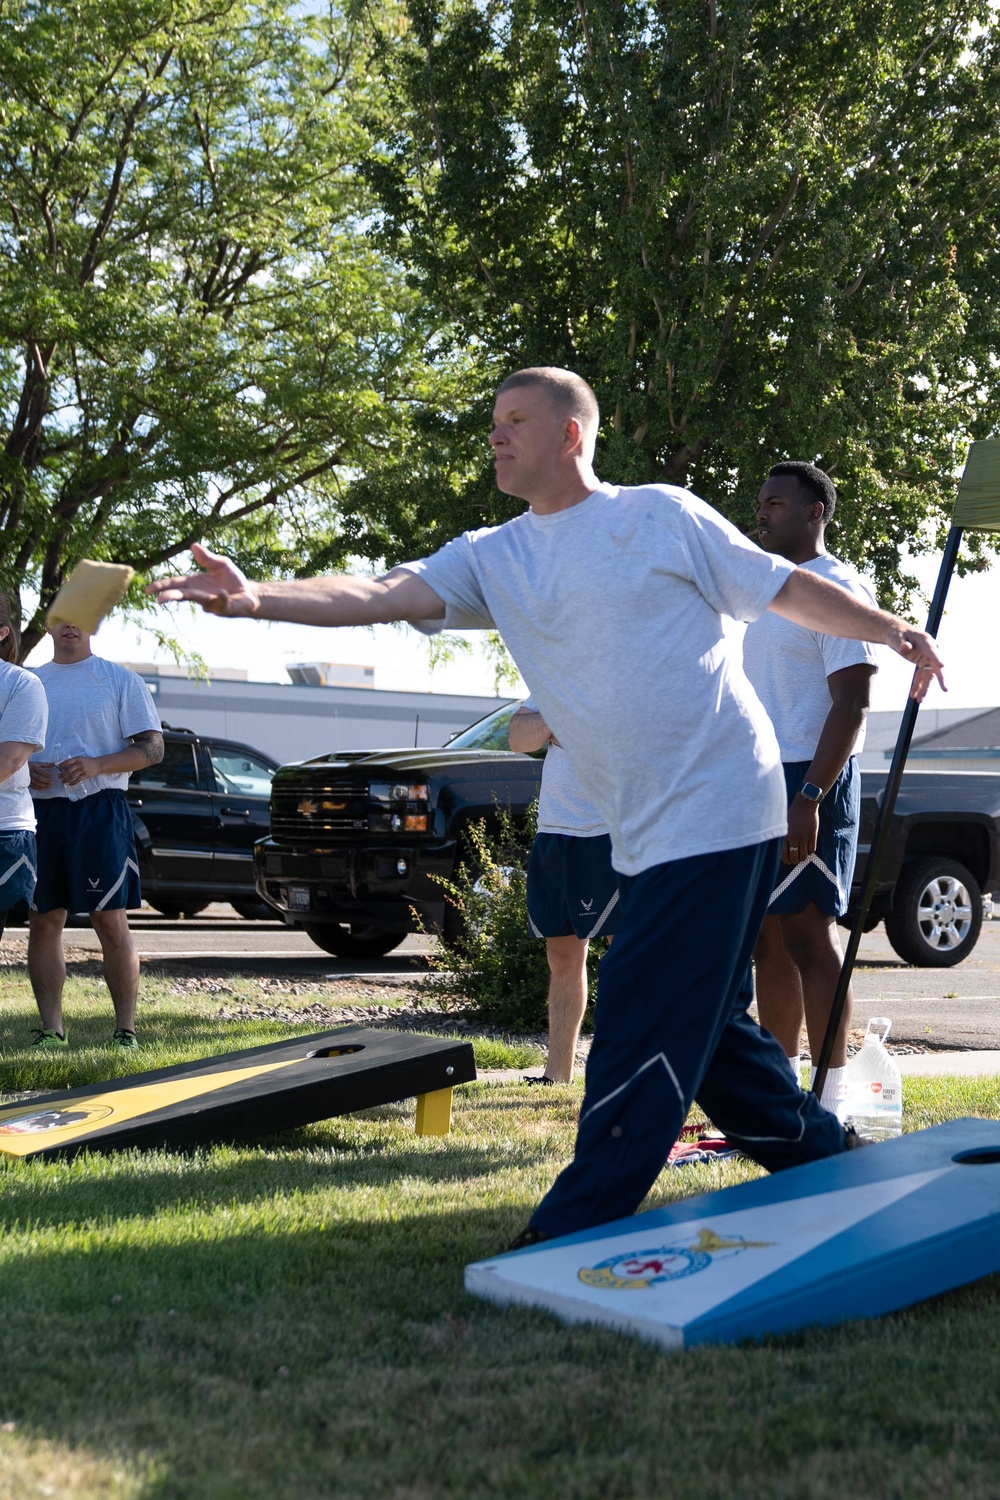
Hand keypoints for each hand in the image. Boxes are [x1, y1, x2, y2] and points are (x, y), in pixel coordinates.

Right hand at [29, 762, 54, 789]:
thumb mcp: (38, 764)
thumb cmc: (32, 766)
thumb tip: (53, 764)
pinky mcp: (27, 782)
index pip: (41, 771)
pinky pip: (33, 786)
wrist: (21, 768)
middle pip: (39, 778)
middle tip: (52, 782)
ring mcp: (28, 778)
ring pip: (36, 783)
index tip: (52, 776)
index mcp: (34, 767)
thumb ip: (46, 765)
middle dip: (46, 781)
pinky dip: (39, 788)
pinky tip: (44, 788)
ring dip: (44, 785)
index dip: (47, 774)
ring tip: (49, 785)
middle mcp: (31, 773)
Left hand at [57, 755, 98, 786]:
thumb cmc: (87, 761)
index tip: (58, 767)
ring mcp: (83, 770)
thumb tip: (64, 765)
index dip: (62, 765)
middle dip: (62, 774)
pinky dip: (73, 782)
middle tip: (59, 777)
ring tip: (63, 781)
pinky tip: (70, 784)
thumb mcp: (80, 758)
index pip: (67, 762)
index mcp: (77, 759)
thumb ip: (73, 761)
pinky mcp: (86, 775)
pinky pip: (78, 780)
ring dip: (66, 779)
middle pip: (68, 770)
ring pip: (72, 776)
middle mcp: (79, 764)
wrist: (98, 764)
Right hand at [146, 543, 260, 616]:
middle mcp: (200, 594)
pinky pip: (220, 603)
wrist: (250, 592)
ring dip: (191, 598)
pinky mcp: (224, 608)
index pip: (175, 584)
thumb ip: (207, 558)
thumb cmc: (233, 579)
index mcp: (195, 583)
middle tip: (159, 599)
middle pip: (182, 595)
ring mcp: (211, 603)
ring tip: (180, 598)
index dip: (162, 586)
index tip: (147, 590)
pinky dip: (221, 598)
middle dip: (171, 597)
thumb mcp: (221, 564)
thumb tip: (193, 545)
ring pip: (198, 600)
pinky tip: (222, 593)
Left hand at [783, 798, 818, 864]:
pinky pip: (812, 849)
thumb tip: (787, 849)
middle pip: (795, 858)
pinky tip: (809, 846)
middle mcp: (794, 839)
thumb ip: (786, 837)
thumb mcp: (785, 826)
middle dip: (796, 860)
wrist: (804, 805)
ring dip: (804, 856)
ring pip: (804, 856)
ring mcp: (804, 838)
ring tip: (803, 852)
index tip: (789, 861)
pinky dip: (810, 851)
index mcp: (786, 837)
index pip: (785, 856)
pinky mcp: (813, 836)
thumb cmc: (793, 814)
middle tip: (797, 857)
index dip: (787, 861)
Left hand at [893, 628, 945, 698]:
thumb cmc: (897, 633)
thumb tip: (906, 648)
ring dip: (924, 688)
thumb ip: (902, 643)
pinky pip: (921, 676)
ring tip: (919, 701)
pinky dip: (917, 685)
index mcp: (925, 641)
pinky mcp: (922, 663)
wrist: (897, 634)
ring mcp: (927, 658)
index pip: (932, 650)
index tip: (942, 665)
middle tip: (945, 689)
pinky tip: (913, 695)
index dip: (937, 658)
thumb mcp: (896, 637)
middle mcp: (929, 650)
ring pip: (928, 675)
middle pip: (935, 666)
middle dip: (940, 678)